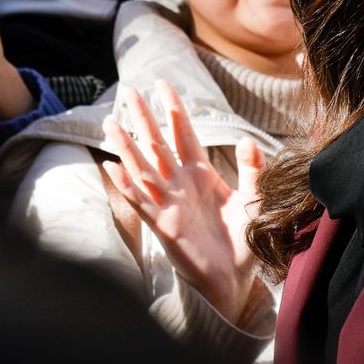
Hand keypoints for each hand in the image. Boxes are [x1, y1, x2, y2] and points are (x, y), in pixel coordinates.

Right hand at [102, 82, 266, 323]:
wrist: (237, 278)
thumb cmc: (243, 241)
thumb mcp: (254, 199)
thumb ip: (252, 168)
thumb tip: (245, 138)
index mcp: (201, 175)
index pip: (183, 135)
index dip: (173, 109)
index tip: (164, 84)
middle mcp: (181, 185)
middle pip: (158, 144)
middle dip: (144, 117)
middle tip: (129, 90)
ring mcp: (170, 203)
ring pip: (143, 168)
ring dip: (127, 146)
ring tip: (110, 122)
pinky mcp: (164, 225)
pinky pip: (141, 202)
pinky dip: (126, 185)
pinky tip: (111, 167)